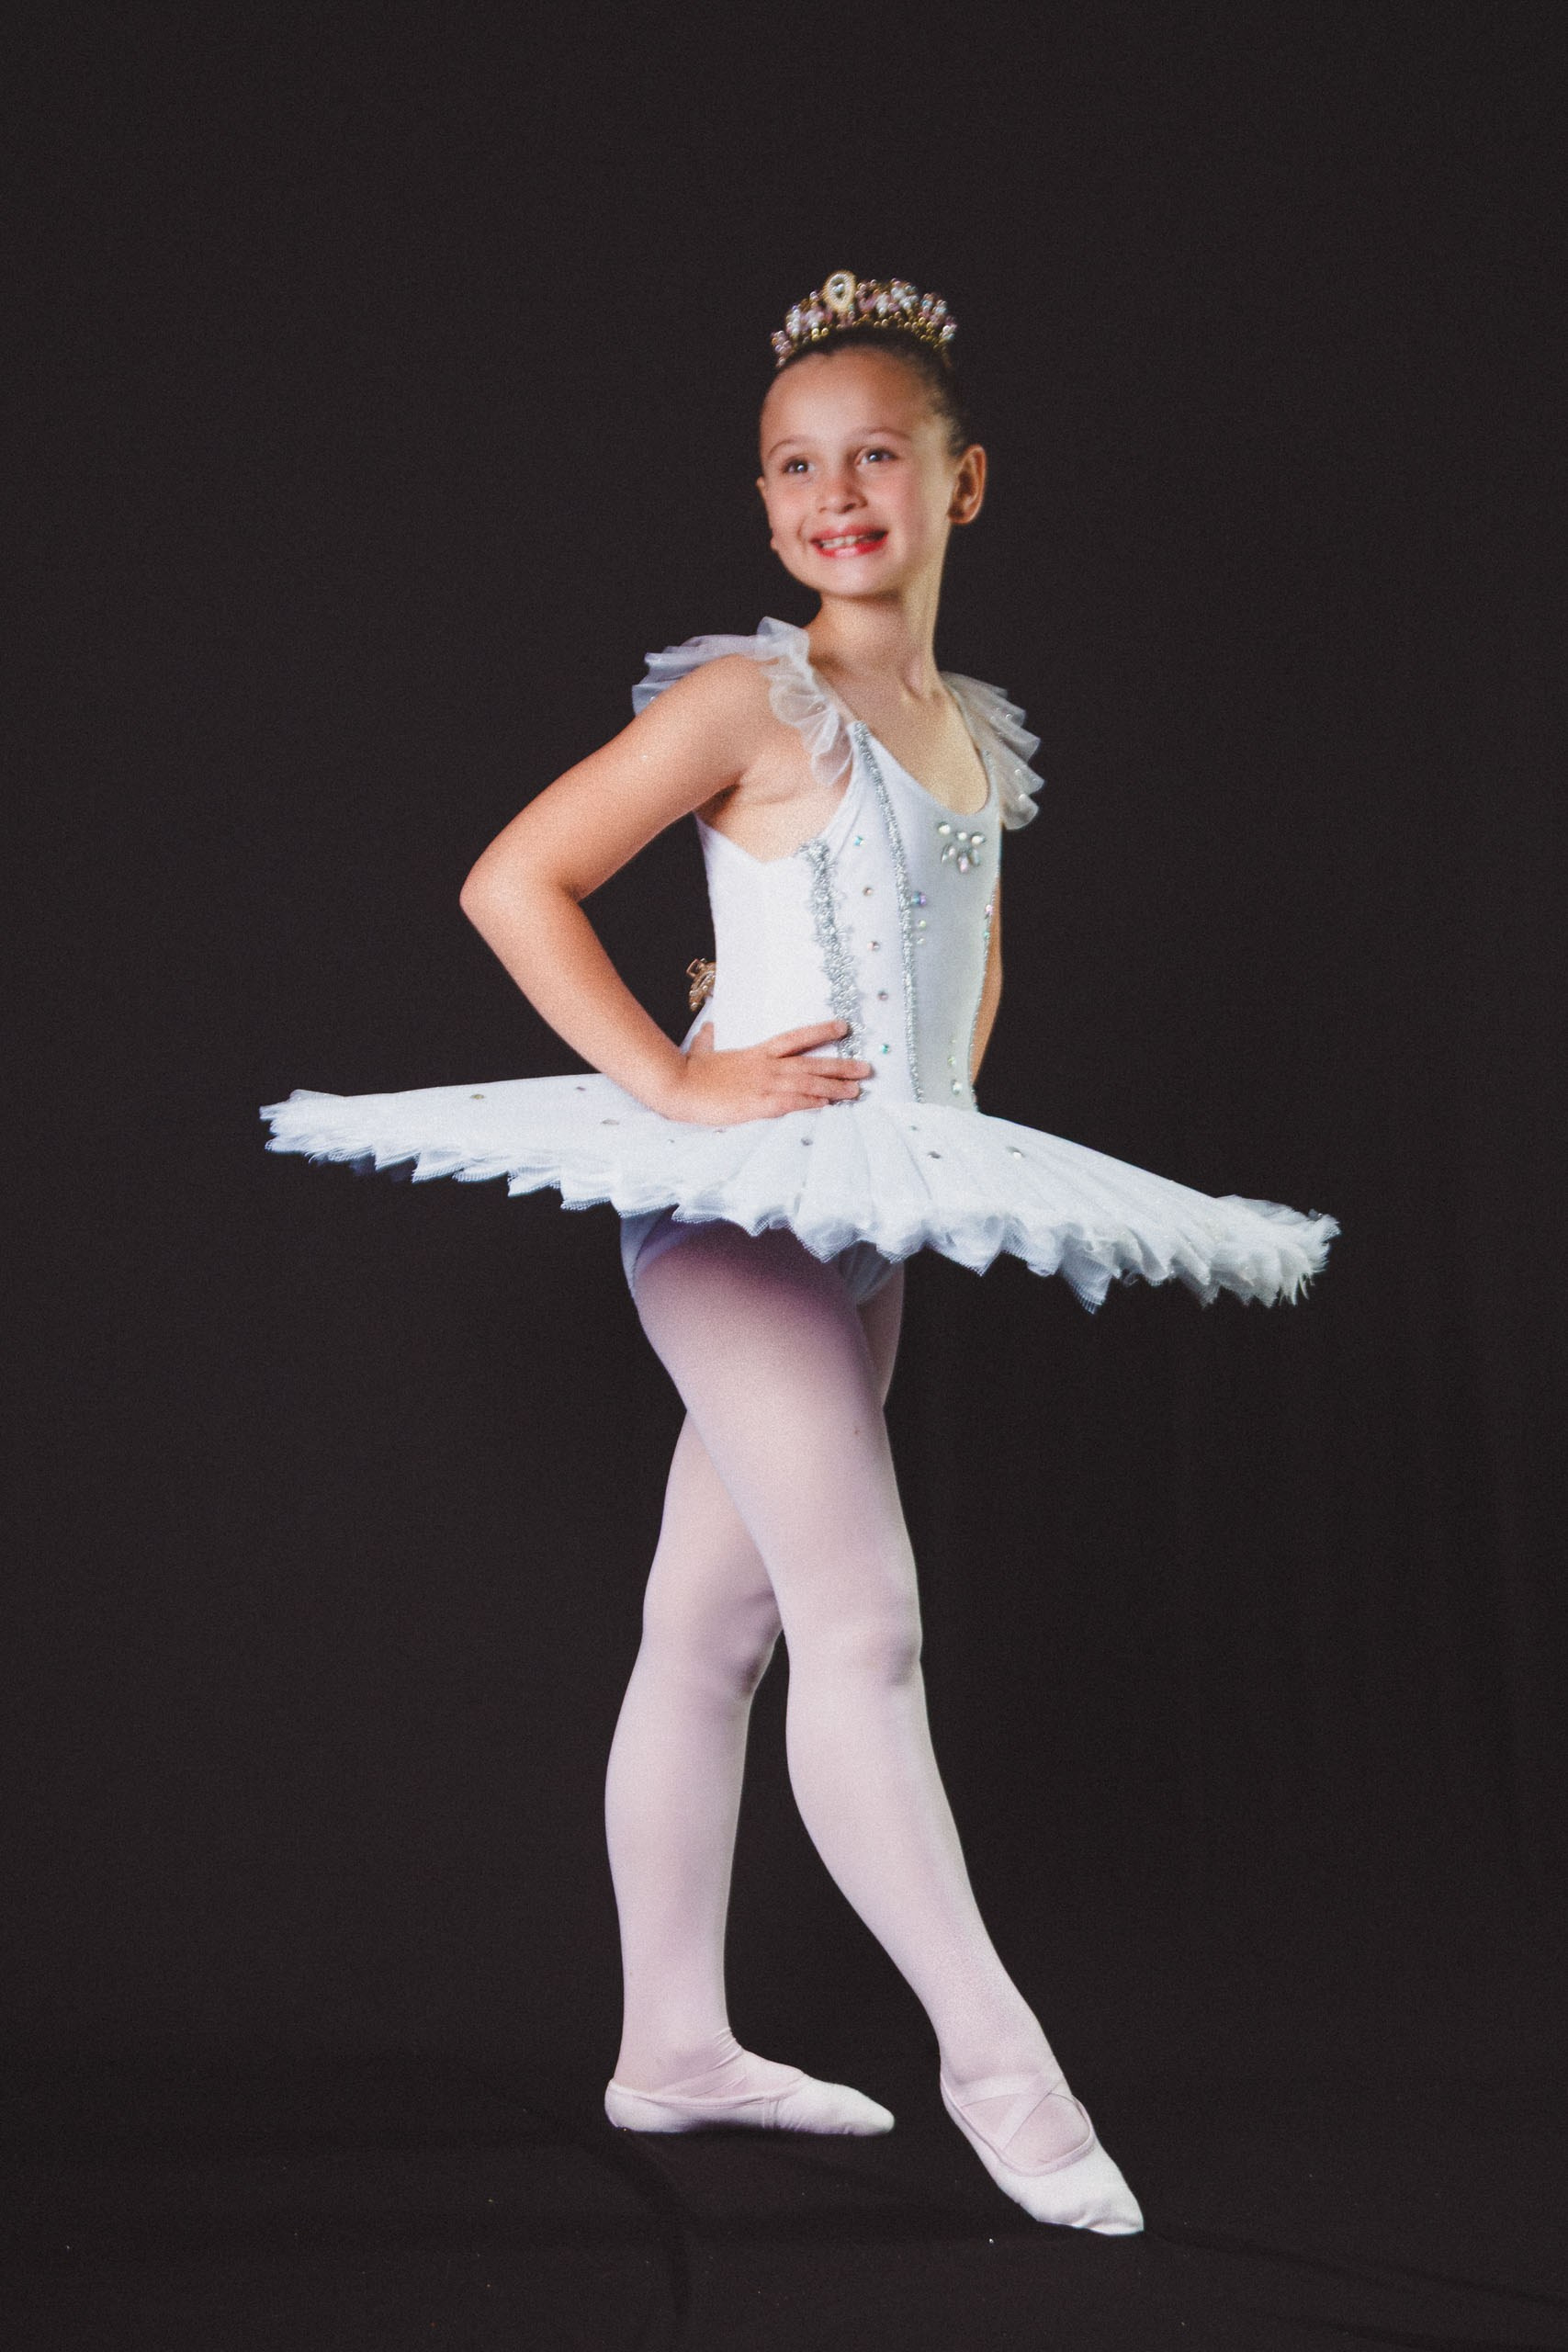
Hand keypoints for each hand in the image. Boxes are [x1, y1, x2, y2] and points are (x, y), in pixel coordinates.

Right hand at [660, 1020, 871, 1123]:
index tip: (843, 1027)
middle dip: (841, 1066)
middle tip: (866, 1068)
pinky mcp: (760, 1105)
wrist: (679, 1086)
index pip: (796, 1038)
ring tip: (857, 1090)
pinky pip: (794, 1103)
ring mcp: (765, 1085)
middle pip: (812, 1064)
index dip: (821, 1031)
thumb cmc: (688, 1071)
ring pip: (809, 1083)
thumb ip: (710, 1041)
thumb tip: (709, 1029)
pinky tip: (830, 1105)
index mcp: (757, 1053)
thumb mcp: (702, 1050)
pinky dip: (813, 1103)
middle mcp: (767, 1066)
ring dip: (835, 1087)